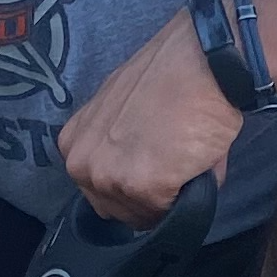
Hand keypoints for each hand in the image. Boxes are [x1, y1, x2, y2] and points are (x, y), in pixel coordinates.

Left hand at [58, 9, 240, 228]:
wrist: (202, 62)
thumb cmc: (170, 80)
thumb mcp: (124, 114)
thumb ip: (120, 152)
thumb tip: (144, 184)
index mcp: (73, 145)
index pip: (98, 191)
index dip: (130, 186)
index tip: (153, 169)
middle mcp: (81, 164)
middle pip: (116, 209)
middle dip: (146, 198)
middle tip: (173, 166)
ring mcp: (108, 177)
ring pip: (142, 214)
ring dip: (167, 197)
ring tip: (184, 159)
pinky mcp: (141, 187)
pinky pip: (167, 211)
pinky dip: (186, 195)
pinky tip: (192, 162)